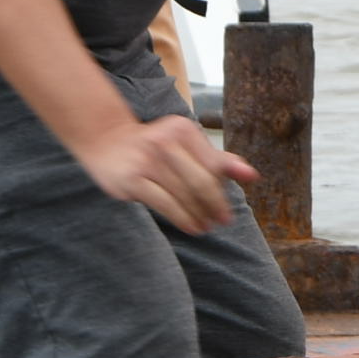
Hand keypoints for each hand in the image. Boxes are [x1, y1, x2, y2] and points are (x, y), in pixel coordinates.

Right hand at [78, 113, 259, 233]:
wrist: (106, 140)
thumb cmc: (154, 146)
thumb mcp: (186, 146)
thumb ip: (218, 161)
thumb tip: (253, 176)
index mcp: (183, 130)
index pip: (213, 166)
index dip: (223, 192)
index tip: (227, 211)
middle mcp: (166, 141)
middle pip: (201, 182)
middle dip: (215, 206)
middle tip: (222, 221)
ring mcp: (147, 159)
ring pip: (184, 195)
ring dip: (199, 216)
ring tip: (205, 227)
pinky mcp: (132, 178)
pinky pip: (165, 204)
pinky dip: (182, 218)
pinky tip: (191, 227)